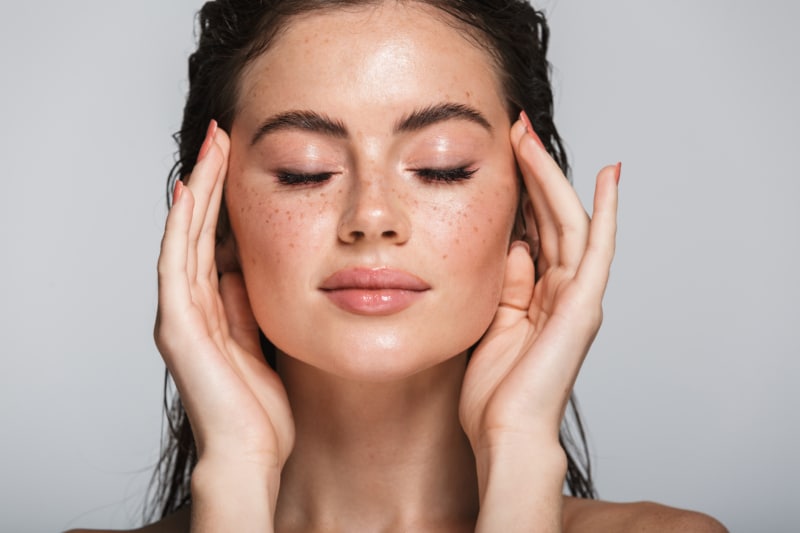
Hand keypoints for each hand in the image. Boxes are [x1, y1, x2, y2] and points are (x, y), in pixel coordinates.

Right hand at [154, 122, 294, 473]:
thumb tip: (244, 267)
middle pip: (196, 231)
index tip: (235, 161)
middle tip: (220, 136)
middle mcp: (188, 308)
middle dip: (208, 183)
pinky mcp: (178, 328)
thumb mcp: (259, 341)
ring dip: (197, 191)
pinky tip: (190, 194)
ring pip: (185, 238)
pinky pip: (179, 266)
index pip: (213, 242)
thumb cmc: (259, 408)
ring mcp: (179, 316)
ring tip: (210, 148)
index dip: (221, 201)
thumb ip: (244, 305)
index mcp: (209, 311)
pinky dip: (183, 228)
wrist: (250, 454)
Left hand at [460, 117, 618, 455]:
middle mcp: (563, 290)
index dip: (521, 189)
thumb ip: (506, 284)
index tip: (501, 152)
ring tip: (531, 137)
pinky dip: (606, 212)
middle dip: (534, 171)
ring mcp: (577, 297)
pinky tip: (608, 177)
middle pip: (552, 216)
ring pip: (570, 222)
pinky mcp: (583, 306)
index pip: (534, 229)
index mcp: (538, 295)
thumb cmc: (494, 390)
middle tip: (516, 129)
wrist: (504, 432)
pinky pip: (597, 251)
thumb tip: (514, 246)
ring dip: (552, 178)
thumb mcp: (491, 322)